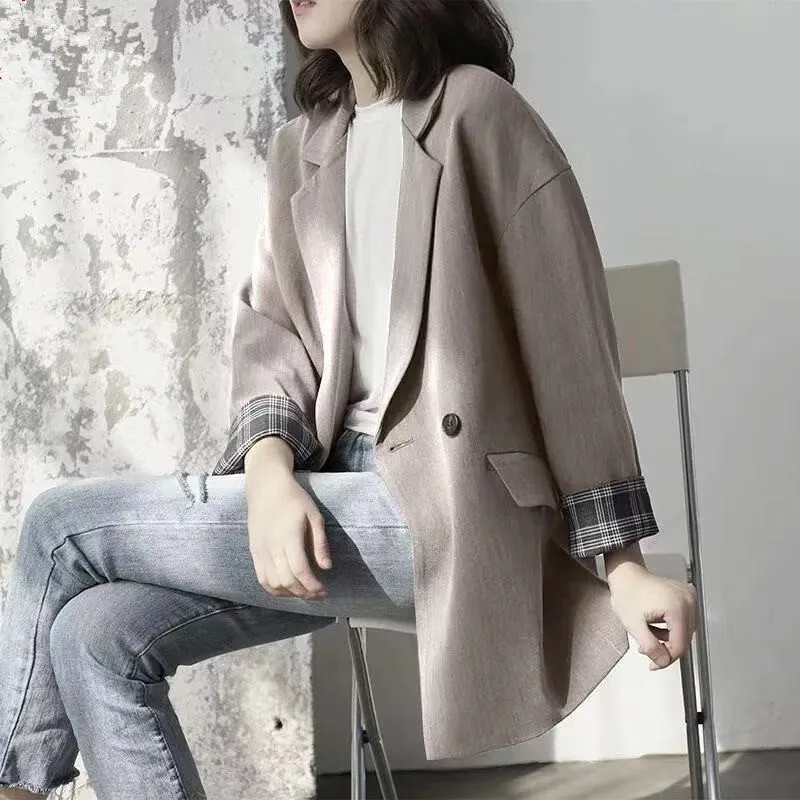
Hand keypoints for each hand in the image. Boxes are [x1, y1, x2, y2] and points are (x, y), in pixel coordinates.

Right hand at [245, 442, 331, 600]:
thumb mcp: (314, 516)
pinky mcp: (254, 552)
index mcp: (289, 537)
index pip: (299, 571)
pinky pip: (261, 578)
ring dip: (290, 593)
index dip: (312, 586)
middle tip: (318, 594)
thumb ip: (320, 543)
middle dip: (304, 593)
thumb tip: (327, 567)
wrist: (266, 488)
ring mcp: (260, 551)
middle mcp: (271, 547)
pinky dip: (274, 589)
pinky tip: (287, 588)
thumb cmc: (294, 499)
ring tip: (305, 592)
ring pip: (272, 584)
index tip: (324, 591)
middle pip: (286, 581)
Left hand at [608, 562, 697, 670]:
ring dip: (668, 639)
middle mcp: (688, 600)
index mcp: (677, 606)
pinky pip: (684, 622)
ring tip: (649, 632)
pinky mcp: (687, 597)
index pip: (680, 645)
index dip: (666, 659)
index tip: (654, 663)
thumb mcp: (633, 624)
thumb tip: (663, 661)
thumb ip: (650, 646)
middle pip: (684, 640)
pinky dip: (671, 629)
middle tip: (647, 649)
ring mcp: (689, 597)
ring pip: (685, 633)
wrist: (626, 574)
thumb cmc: (627, 592)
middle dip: (665, 648)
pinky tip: (656, 625)